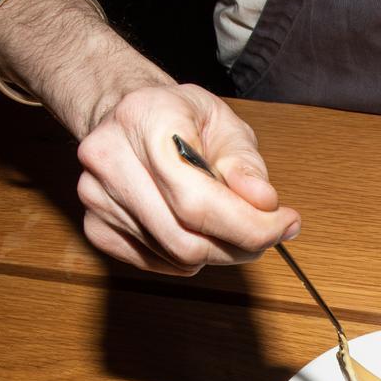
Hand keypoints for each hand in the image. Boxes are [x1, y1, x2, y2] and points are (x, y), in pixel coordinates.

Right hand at [0, 0, 299, 274]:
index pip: (198, 199)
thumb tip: (263, 202)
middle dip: (240, 246)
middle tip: (268, 233)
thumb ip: (246, 162)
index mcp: (144, 119)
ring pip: (174, 256)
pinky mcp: (94, 226)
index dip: (249, 225)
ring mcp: (95, 196)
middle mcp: (109, 157)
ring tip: (232, 227)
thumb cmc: (180, 118)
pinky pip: (155, 263)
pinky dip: (187, 258)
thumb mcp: (224, 122)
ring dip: (218, 253)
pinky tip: (196, 230)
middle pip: (186, 237)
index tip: (285, 224)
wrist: (126, 117)